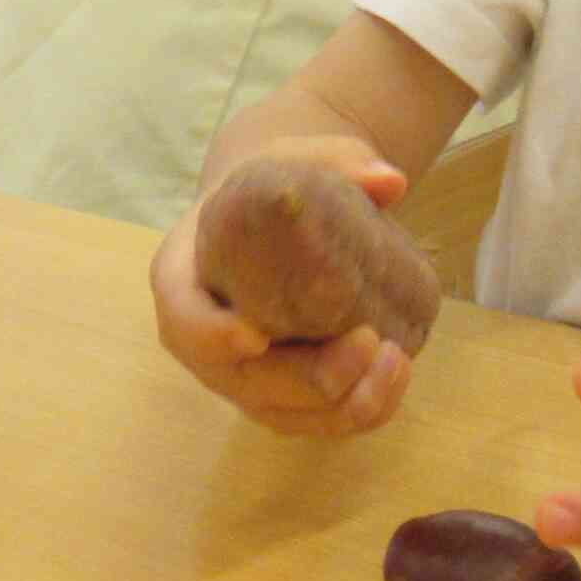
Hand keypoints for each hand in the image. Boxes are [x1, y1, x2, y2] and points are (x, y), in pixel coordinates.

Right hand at [149, 135, 413, 436]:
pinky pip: (315, 422)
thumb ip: (338, 160)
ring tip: (396, 361)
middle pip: (244, 381)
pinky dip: (359, 411)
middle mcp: (204, 342)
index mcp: (183, 279)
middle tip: (367, 341)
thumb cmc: (271, 188)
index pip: (183, 319)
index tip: (254, 334)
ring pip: (284, 414)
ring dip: (343, 403)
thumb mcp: (292, 158)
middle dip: (308, 376)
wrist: (276, 218)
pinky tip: (397, 377)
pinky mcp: (282, 397)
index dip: (210, 335)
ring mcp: (242, 377)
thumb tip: (390, 181)